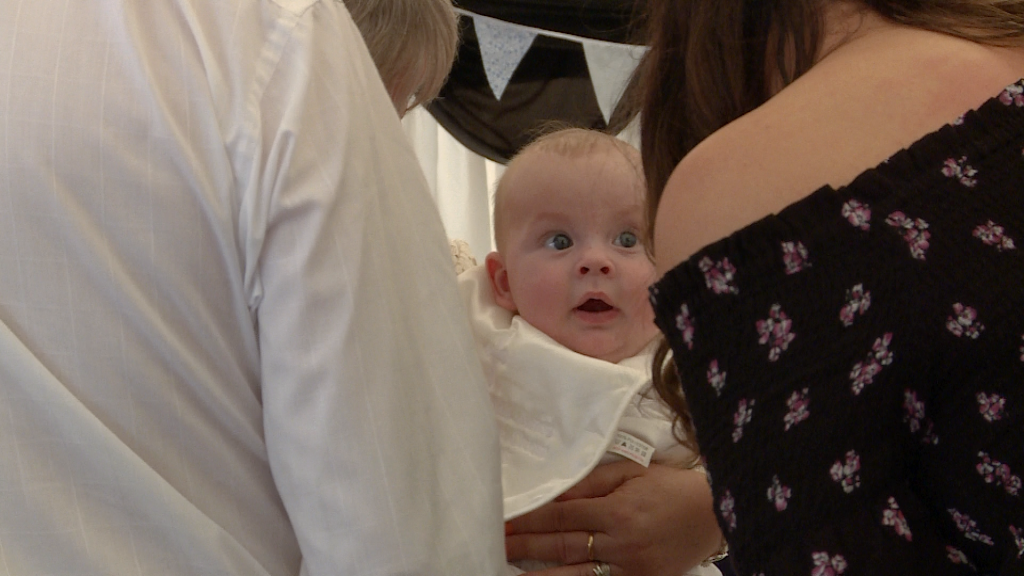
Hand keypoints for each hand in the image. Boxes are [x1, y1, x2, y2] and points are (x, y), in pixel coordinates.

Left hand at [505, 460, 721, 575]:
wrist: (713, 514)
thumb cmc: (669, 487)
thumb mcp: (632, 472)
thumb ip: (591, 482)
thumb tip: (554, 492)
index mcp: (615, 511)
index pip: (560, 516)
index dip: (529, 520)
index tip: (504, 520)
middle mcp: (620, 543)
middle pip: (561, 546)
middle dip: (525, 546)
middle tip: (496, 545)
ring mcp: (629, 568)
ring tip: (509, 573)